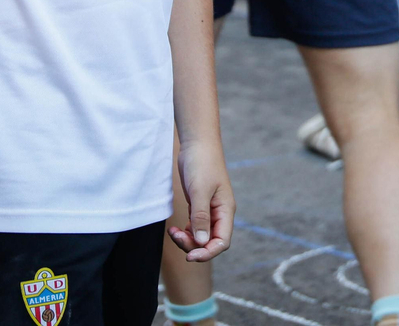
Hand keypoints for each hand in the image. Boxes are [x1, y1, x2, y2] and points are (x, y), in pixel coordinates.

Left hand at [170, 139, 233, 261]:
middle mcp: (220, 213)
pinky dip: (185, 232)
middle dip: (193, 245)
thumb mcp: (200, 191)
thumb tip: (202, 243)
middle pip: (210, 242)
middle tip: (176, 237)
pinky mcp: (199, 206)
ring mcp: (210, 210)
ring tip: (173, 232)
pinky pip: (195, 227)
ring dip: (187, 239)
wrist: (197, 144)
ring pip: (201, 236)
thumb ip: (200, 217)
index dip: (207, 253)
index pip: (222, 242)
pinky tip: (175, 229)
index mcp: (225, 211)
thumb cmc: (202, 164)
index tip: (189, 256)